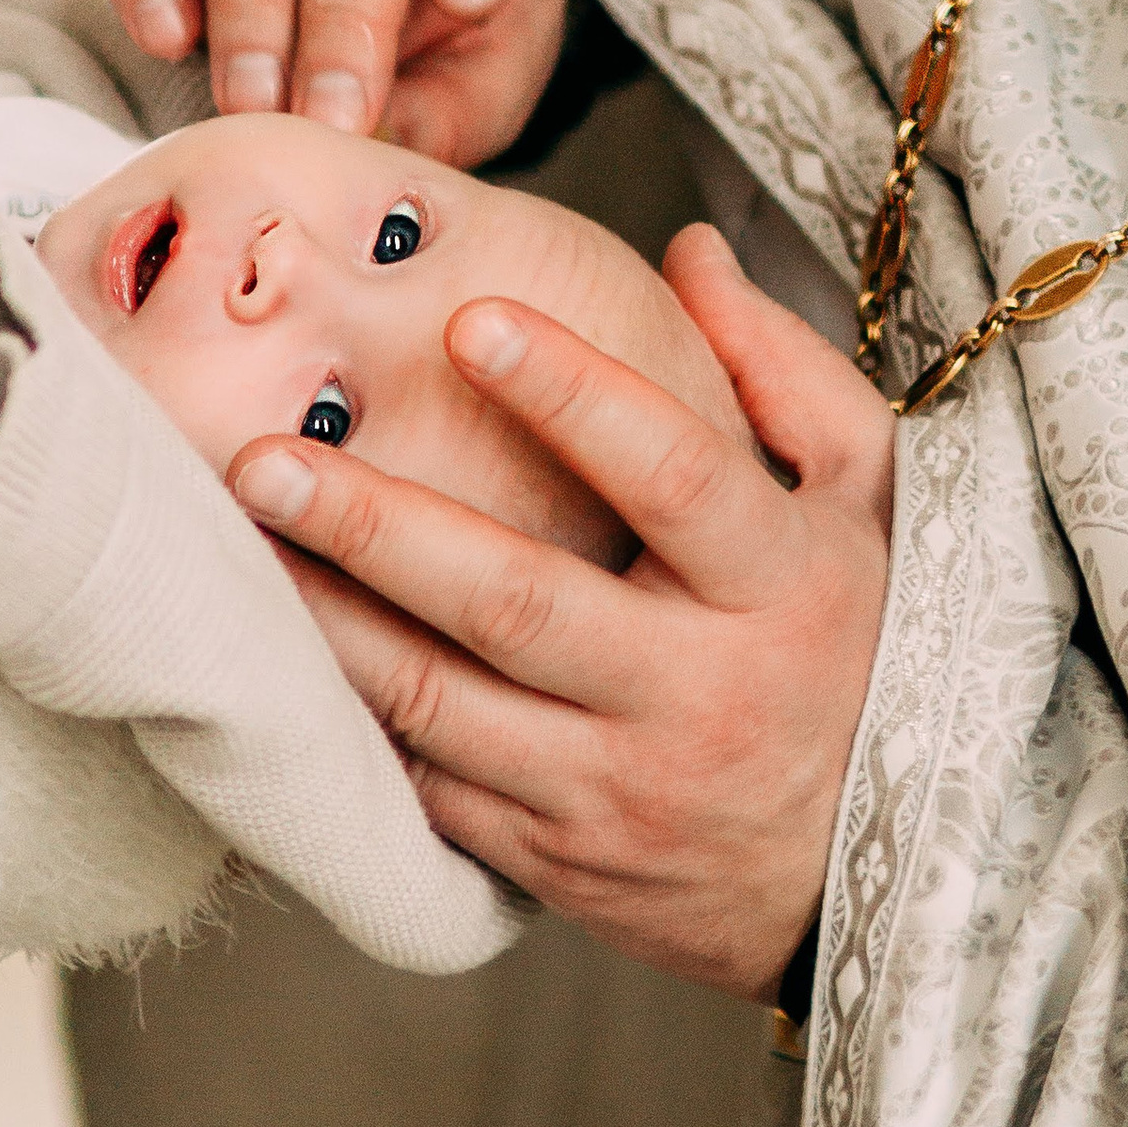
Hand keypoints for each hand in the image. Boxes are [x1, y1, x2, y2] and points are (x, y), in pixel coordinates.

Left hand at [225, 225, 894, 996]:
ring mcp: (621, 790)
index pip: (672, 475)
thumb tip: (689, 248)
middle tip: (266, 457)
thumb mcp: (868, 498)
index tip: (471, 318)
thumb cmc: (866, 644)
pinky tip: (287, 652)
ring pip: (446, 705)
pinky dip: (354, 721)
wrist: (885, 878)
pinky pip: (433, 789)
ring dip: (331, 623)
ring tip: (243, 546)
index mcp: (781, 585)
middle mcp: (697, 694)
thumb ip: (780, 368)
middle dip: (380, 527)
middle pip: (517, 602)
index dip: (572, 394)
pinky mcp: (562, 862)